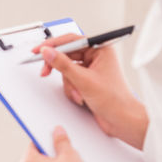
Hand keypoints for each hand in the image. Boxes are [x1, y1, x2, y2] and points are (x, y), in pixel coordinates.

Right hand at [33, 35, 148, 149]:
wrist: (122, 120)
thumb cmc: (114, 100)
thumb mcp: (84, 80)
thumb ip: (63, 64)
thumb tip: (48, 52)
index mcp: (100, 50)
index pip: (72, 40)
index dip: (53, 45)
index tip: (39, 50)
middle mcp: (96, 57)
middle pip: (67, 55)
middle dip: (59, 68)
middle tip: (45, 72)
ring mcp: (91, 70)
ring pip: (67, 70)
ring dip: (69, 84)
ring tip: (77, 94)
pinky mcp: (87, 82)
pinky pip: (70, 80)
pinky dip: (72, 90)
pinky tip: (80, 97)